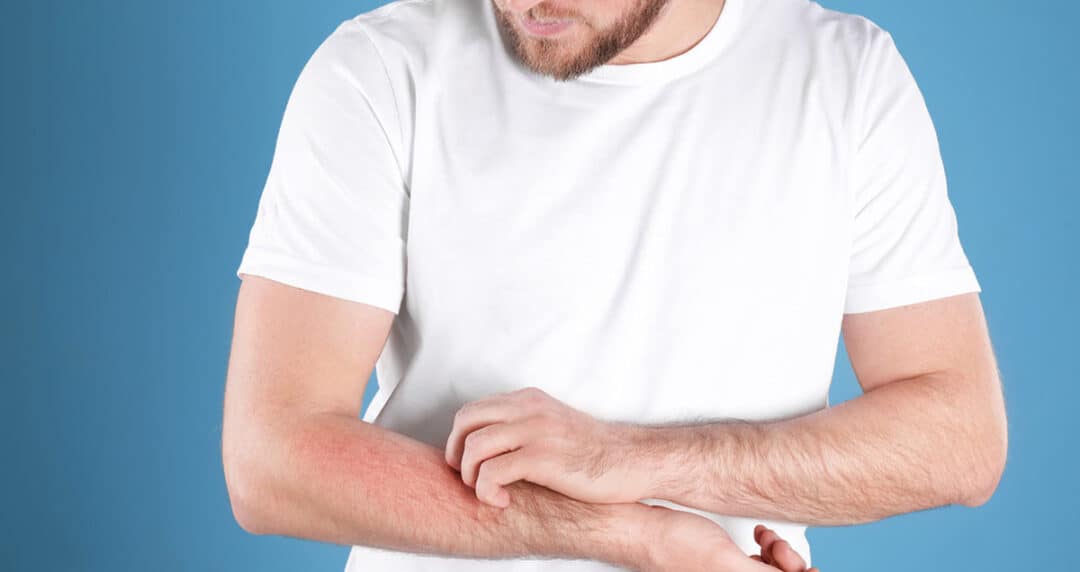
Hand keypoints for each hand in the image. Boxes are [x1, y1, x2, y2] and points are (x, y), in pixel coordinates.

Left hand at [444, 387, 649, 506]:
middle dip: (456, 454)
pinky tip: (502, 501)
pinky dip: (486, 492)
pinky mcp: (541, 458)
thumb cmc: (594, 454)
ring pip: (473, 447)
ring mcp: (535, 431)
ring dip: (470, 476)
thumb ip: (524, 427)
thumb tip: (490, 446)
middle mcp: (528, 409)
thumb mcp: (553, 426)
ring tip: (486, 492)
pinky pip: (491, 472)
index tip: (466, 463)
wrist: (632, 462)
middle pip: (465, 422)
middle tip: (466, 478)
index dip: (460, 439)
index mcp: (529, 400)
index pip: (473, 410)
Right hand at [631, 506, 818, 571]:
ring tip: (766, 540)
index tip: (805, 567)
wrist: (645, 529)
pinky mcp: (727, 567)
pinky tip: (759, 539)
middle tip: (778, 547)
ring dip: (778, 554)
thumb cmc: (674, 545)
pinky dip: (765, 551)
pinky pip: (759, 564)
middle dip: (788, 563)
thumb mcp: (729, 565)